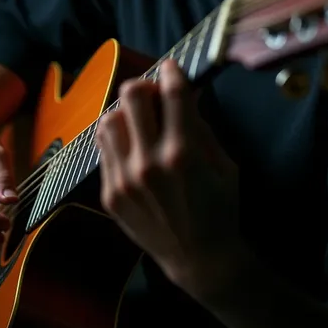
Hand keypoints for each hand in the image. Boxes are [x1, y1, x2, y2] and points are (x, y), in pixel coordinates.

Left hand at [97, 59, 243, 297]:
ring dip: (126, 112)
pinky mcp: (110, 194)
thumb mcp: (224, 162)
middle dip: (145, 85)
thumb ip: (200, 125)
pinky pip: (103, 149)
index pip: (171, 93)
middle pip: (131, 96)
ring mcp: (125, 179)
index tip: (170, 67)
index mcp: (184, 153)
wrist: (200, 259)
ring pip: (109, 118)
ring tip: (140, 121)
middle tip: (154, 94)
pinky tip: (132, 143)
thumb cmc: (220, 207)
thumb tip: (184, 92)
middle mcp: (149, 163)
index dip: (171, 71)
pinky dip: (118, 137)